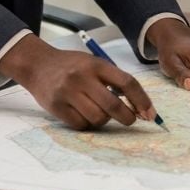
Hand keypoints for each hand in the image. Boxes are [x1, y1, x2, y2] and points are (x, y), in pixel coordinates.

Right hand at [0, 34, 157, 129]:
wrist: (38, 64)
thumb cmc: (72, 66)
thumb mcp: (94, 64)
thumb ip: (113, 80)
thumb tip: (137, 106)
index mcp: (97, 65)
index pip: (127, 83)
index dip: (142, 100)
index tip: (150, 114)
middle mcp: (83, 78)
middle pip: (113, 105)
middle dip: (127, 117)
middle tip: (130, 120)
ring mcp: (68, 93)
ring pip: (98, 118)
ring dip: (104, 120)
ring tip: (100, 112)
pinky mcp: (57, 107)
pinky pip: (81, 125)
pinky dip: (88, 124)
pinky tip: (84, 115)